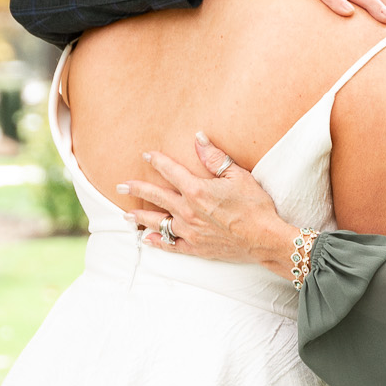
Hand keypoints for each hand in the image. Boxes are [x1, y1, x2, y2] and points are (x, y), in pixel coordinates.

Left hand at [118, 134, 298, 275]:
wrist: (264, 239)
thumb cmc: (254, 206)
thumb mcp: (238, 175)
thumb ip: (214, 157)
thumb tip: (198, 137)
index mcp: (196, 190)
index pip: (170, 171)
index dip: (157, 161)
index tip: (147, 155)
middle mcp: (188, 211)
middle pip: (156, 196)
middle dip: (137, 189)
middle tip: (121, 185)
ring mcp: (190, 231)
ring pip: (158, 222)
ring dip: (141, 217)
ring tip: (127, 214)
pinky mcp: (196, 247)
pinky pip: (170, 245)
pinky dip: (157, 242)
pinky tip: (146, 239)